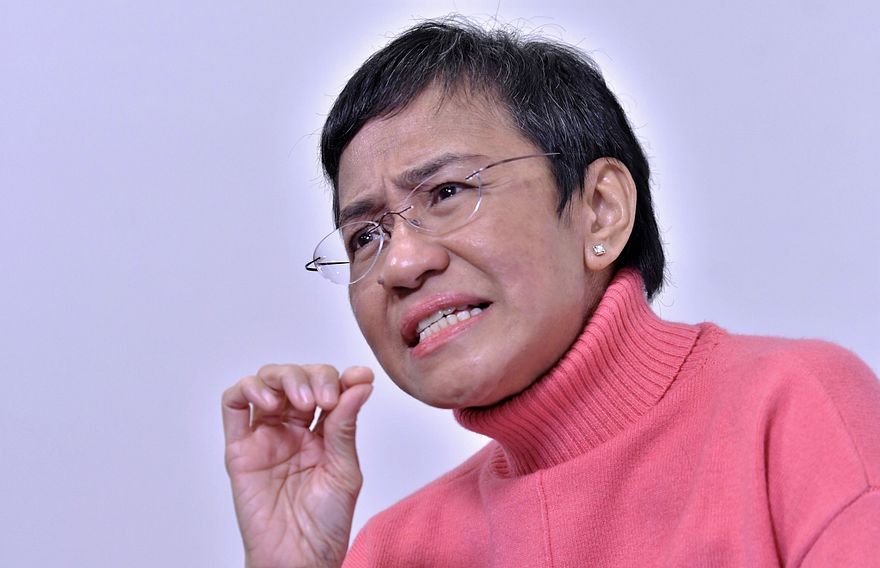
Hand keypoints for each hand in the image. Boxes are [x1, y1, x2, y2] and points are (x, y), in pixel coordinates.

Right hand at [222, 364, 373, 567]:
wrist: (298, 560)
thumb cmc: (324, 524)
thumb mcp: (345, 470)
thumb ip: (345, 426)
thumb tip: (359, 383)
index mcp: (323, 431)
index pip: (328, 387)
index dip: (341, 377)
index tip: (359, 377)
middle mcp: (292, 428)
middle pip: (296, 377)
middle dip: (312, 376)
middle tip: (325, 397)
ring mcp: (264, 435)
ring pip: (265, 382)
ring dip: (283, 378)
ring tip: (301, 401)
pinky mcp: (239, 448)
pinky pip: (233, 405)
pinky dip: (248, 390)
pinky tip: (270, 404)